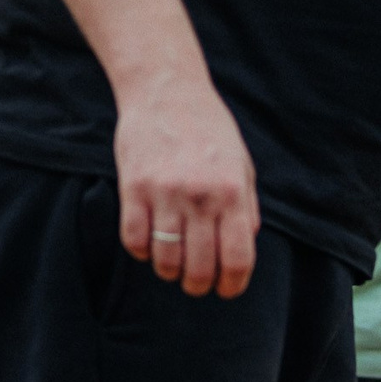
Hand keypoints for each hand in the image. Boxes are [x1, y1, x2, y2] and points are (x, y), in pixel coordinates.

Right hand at [113, 69, 257, 296]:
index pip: (238, 258)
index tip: (226, 291)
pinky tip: (149, 247)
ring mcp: (165, 192)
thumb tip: (246, 245)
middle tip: (197, 285)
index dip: (233, 284)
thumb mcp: (241, 167)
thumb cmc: (209, 131)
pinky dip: (141, 252)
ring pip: (166, 258)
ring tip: (173, 268)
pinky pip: (134, 238)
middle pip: (201, 266)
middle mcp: (201, 197)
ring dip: (170, 272)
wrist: (167, 90)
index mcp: (232, 194)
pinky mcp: (133, 186)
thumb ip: (247, 208)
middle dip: (199, 286)